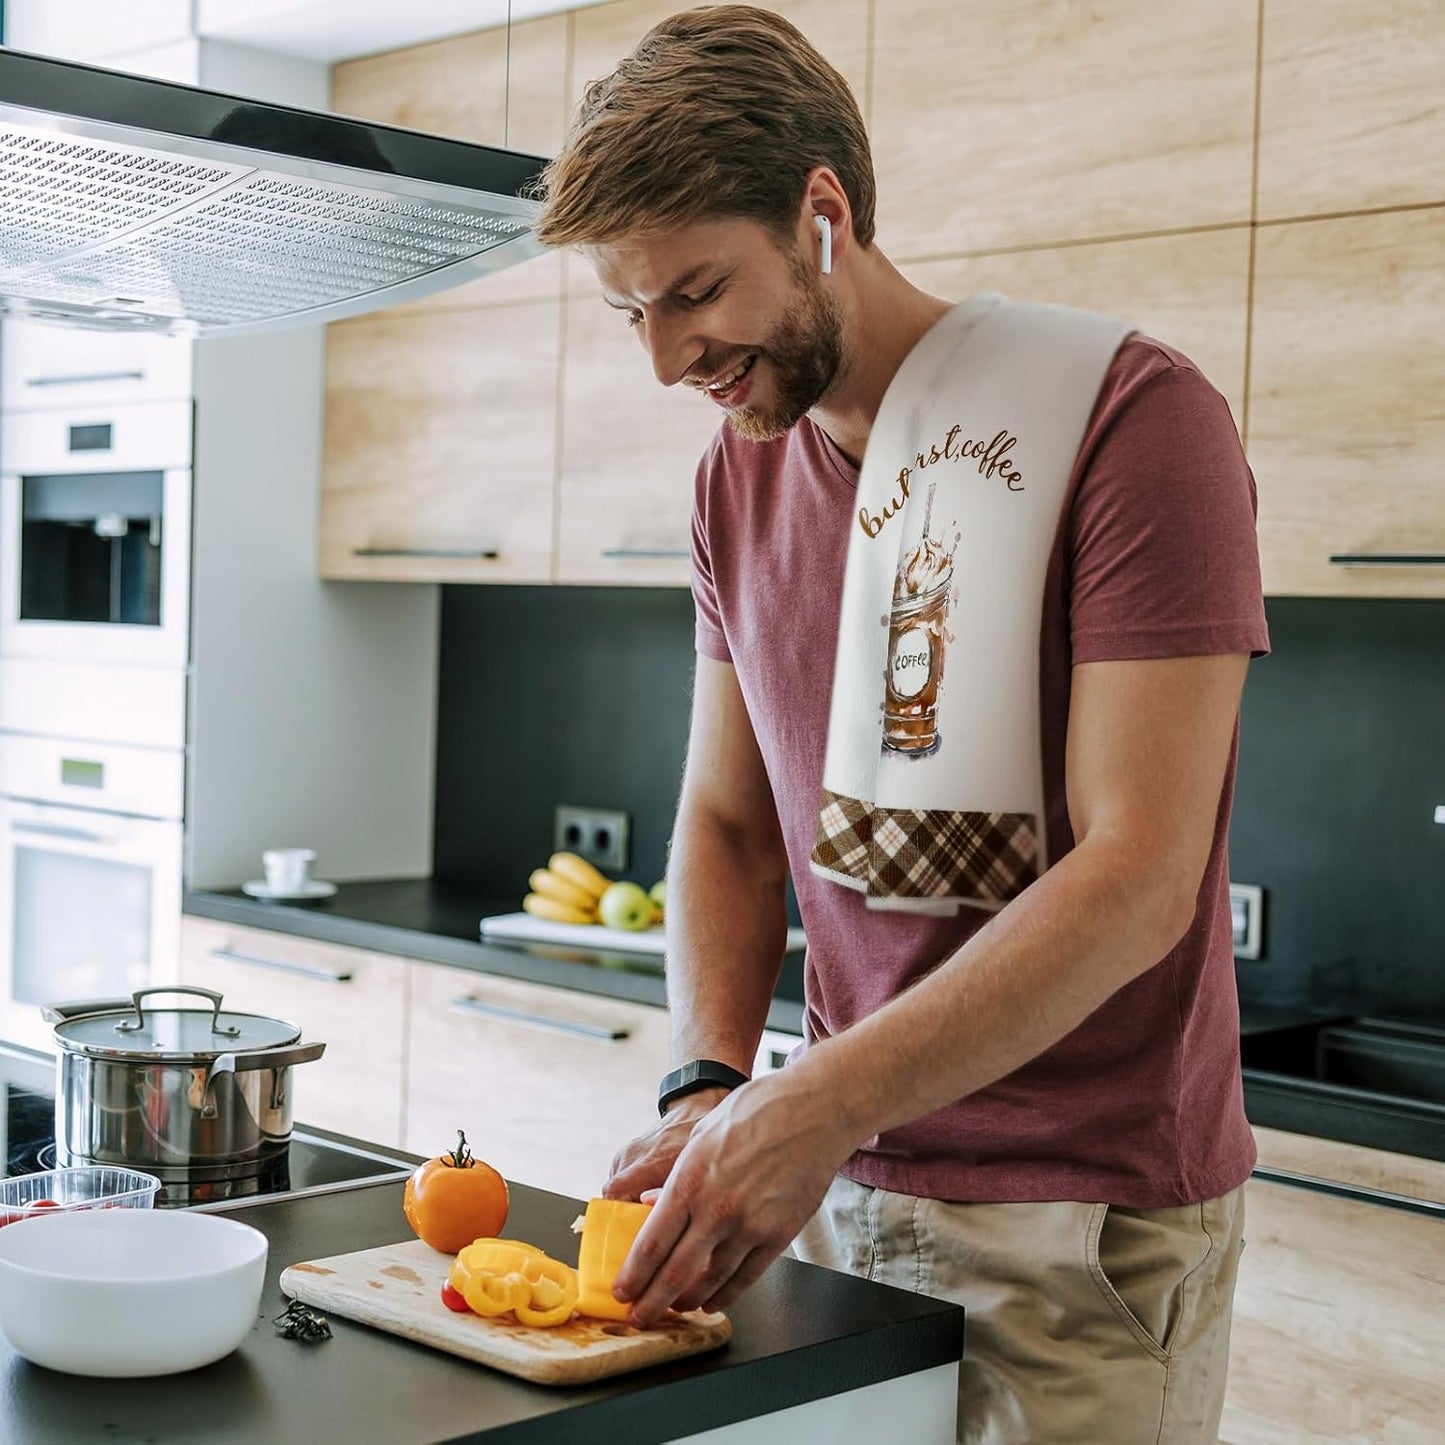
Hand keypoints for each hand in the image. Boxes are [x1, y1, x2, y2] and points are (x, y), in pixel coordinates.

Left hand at [611, 1067, 856, 1325]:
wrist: (815, 1110)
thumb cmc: (758, 1111)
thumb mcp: (703, 1134)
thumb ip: (678, 1175)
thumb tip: (654, 1205)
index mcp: (691, 1180)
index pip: (652, 1243)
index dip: (633, 1275)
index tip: (622, 1291)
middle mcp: (717, 1210)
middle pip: (675, 1273)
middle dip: (652, 1303)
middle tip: (639, 1316)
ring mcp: (751, 1226)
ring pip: (711, 1281)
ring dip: (688, 1301)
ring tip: (674, 1308)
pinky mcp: (780, 1234)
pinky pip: (746, 1277)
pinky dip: (726, 1294)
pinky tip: (712, 1300)